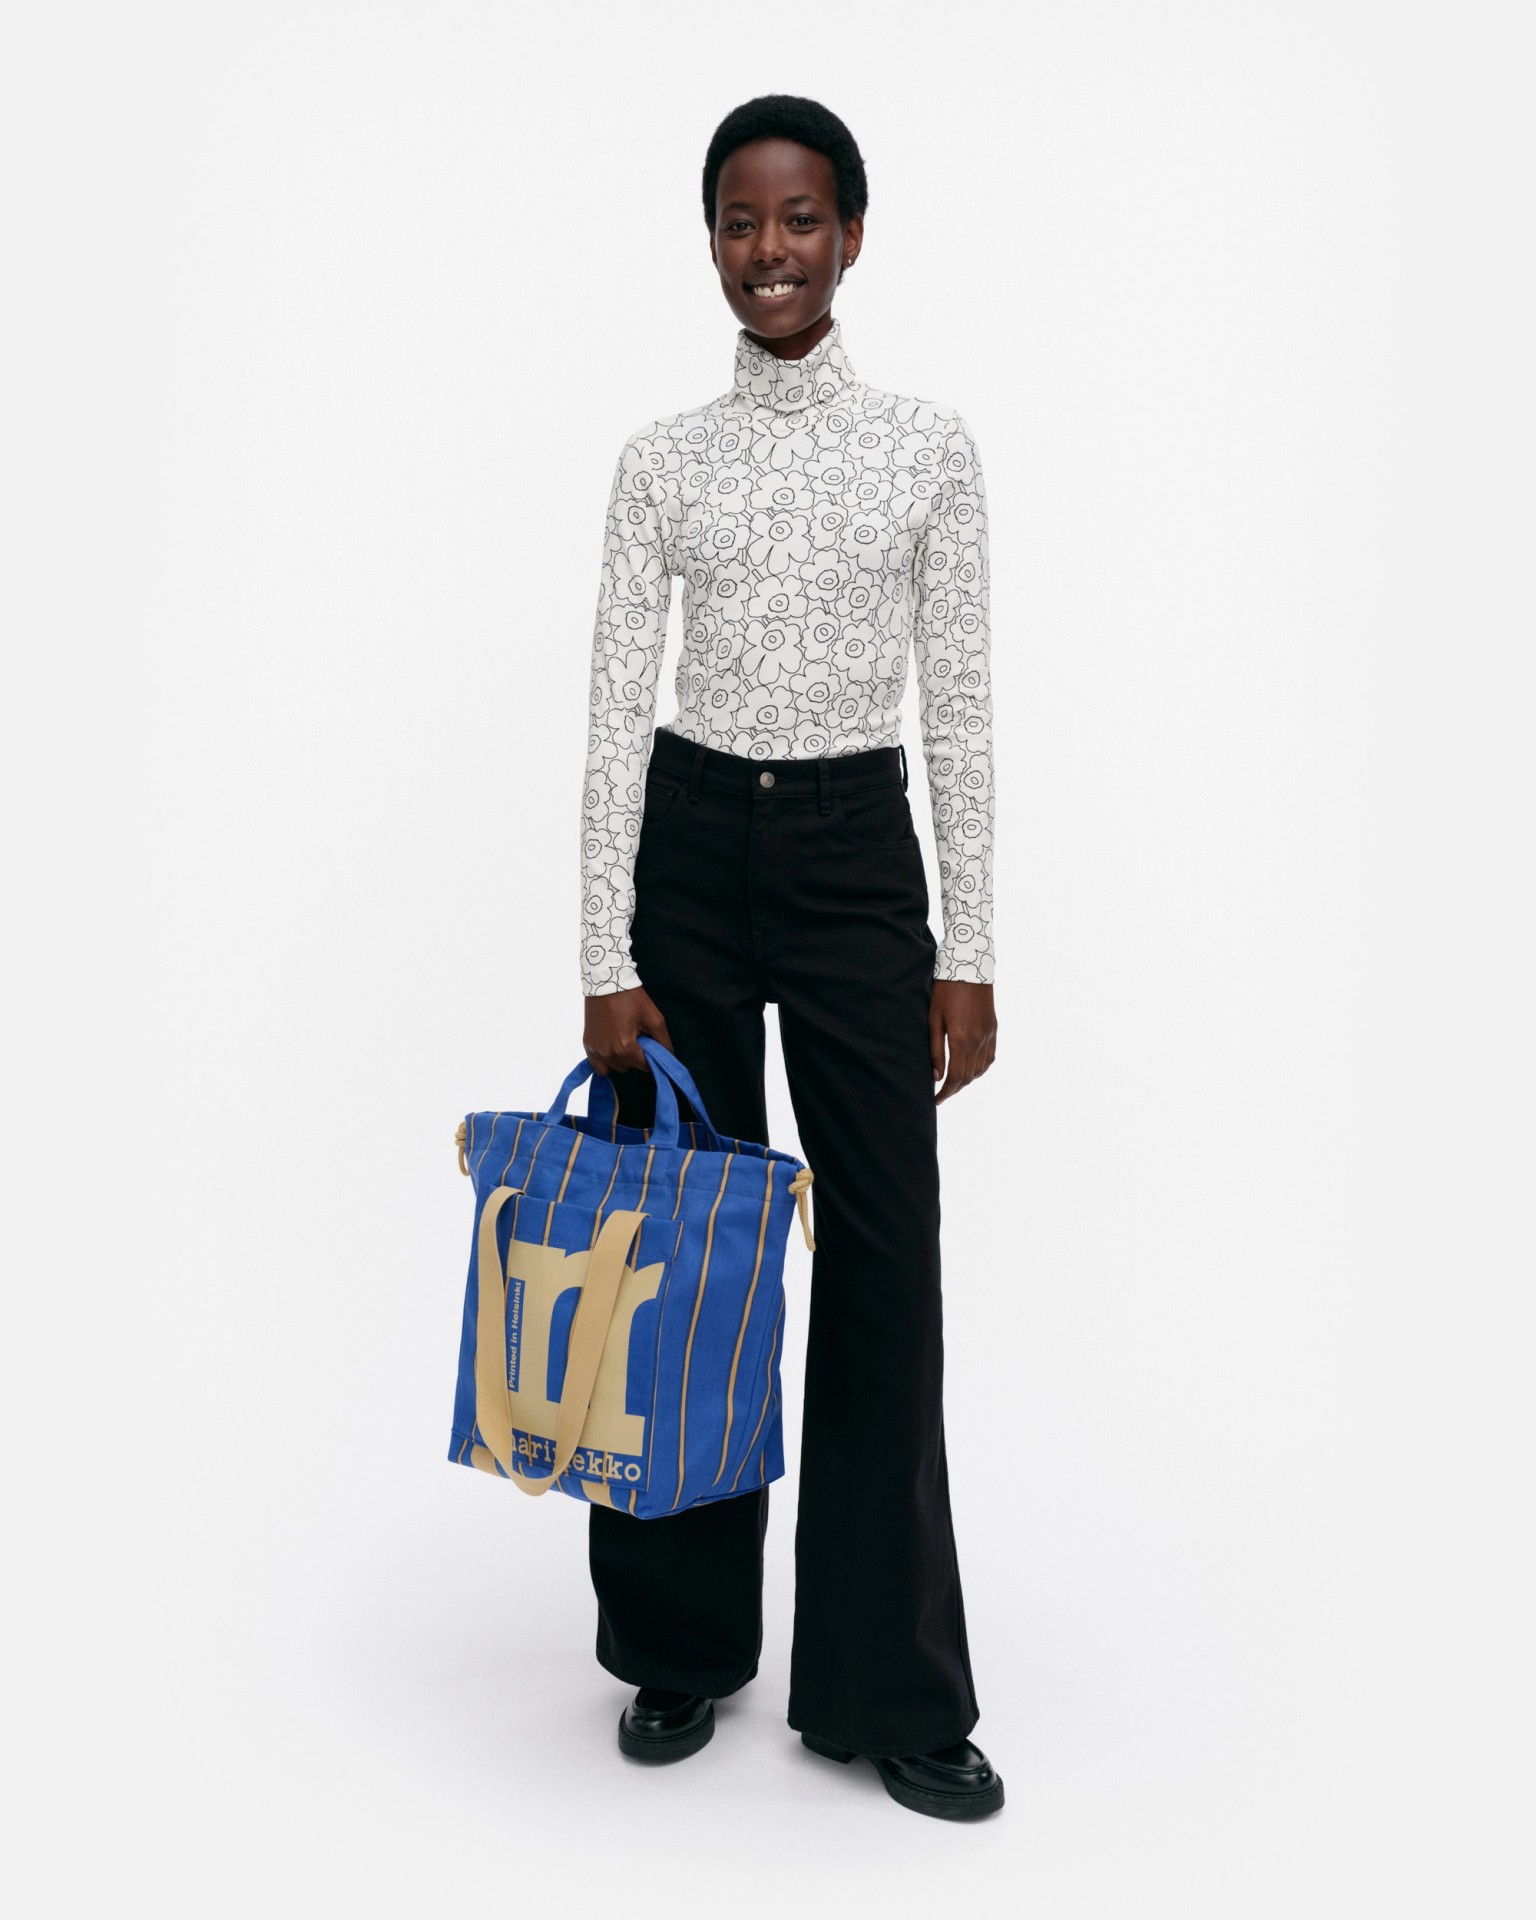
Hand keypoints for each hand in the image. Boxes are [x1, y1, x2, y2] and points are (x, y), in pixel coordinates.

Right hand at [582, 983, 674, 1075]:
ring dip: (622, 1060)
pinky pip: (599, 1066)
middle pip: (630, 1067)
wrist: (606, 982)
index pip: (644, 1066)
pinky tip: (613, 1049)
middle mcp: (608, 1053)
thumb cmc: (632, 998)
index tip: (650, 1045)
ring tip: (624, 1041)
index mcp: (625, 1047)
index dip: (651, 1057)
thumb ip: (664, 1041)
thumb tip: (669, 1056)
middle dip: (636, 1057)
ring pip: (615, 1068)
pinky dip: (607, 1062)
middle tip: (637, 1038)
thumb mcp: (654, 1018)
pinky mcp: (587, 1045)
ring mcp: (595, 1050)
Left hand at [929, 980, 996, 1104]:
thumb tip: (935, 1076)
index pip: (955, 1078)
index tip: (935, 1100)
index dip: (945, 1093)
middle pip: (968, 1077)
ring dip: (967, 1080)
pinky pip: (990, 1058)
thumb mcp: (934, 1020)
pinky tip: (971, 1070)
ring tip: (953, 1083)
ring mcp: (989, 1035)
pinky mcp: (994, 1029)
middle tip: (941, 1094)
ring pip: (980, 1070)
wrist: (969, 968)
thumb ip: (934, 1050)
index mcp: (961, 1040)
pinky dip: (981, 1069)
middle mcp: (978, 1041)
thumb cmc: (945, 992)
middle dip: (954, 1089)